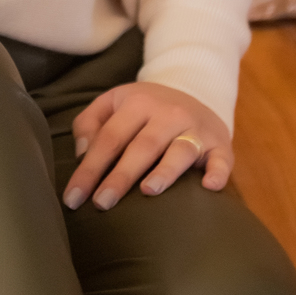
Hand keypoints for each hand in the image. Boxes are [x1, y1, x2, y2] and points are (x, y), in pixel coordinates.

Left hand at [61, 82, 231, 211]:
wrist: (195, 91)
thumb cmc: (144, 108)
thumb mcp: (113, 103)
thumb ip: (89, 123)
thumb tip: (82, 153)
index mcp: (137, 102)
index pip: (109, 138)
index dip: (89, 168)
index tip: (73, 198)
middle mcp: (168, 113)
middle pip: (142, 146)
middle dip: (120, 176)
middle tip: (102, 203)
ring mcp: (196, 128)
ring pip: (180, 149)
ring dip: (165, 170)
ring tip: (148, 190)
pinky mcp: (220, 144)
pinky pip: (222, 159)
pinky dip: (218, 172)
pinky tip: (209, 187)